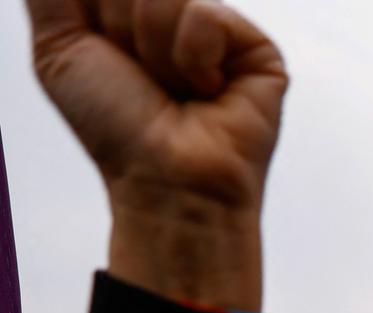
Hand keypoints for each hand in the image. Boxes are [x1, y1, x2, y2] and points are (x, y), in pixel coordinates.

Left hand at [29, 0, 285, 312]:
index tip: (106, 58)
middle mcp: (176, 19)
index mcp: (132, 15)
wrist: (165, 179)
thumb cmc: (115, 127)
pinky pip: (205, 16)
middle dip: (120, 31)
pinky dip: (193, 59)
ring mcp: (220, 33)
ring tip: (178, 91)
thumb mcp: (57, 46)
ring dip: (155, 53)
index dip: (97, 18)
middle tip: (141, 78)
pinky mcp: (257, 49)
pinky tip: (208, 91)